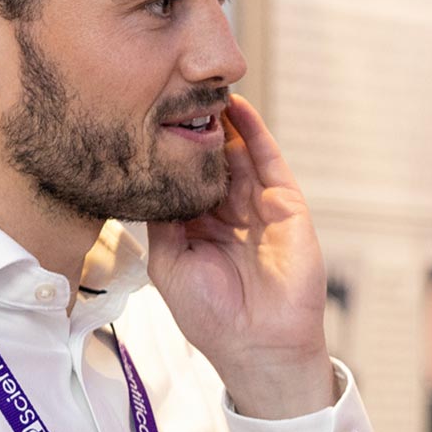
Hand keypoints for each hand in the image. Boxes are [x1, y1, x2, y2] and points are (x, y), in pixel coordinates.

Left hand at [147, 96, 334, 418]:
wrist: (258, 344)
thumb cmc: (211, 316)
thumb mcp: (169, 262)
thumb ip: (161, 219)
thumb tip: (147, 178)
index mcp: (198, 228)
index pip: (182, 177)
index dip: (168, 148)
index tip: (145, 114)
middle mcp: (228, 213)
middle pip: (211, 157)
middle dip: (195, 126)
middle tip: (175, 88)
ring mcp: (259, 207)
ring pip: (239, 152)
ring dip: (224, 120)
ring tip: (203, 87)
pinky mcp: (287, 206)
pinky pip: (269, 161)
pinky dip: (254, 132)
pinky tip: (238, 107)